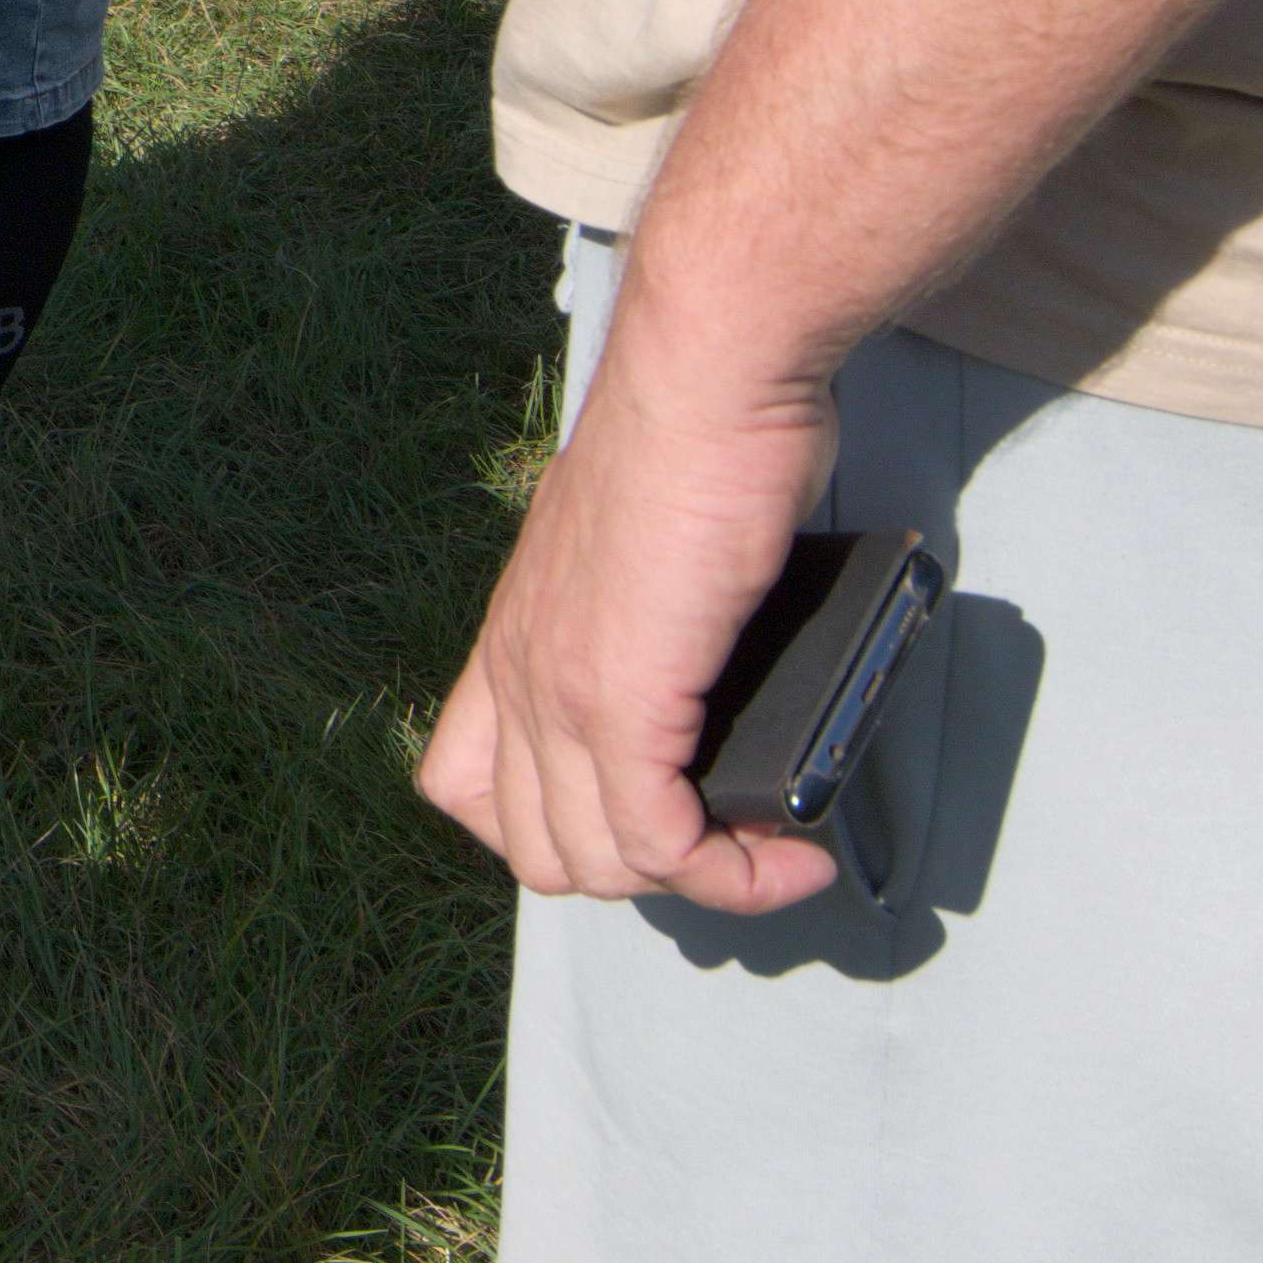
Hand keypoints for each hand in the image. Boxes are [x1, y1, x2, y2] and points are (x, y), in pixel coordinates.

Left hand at [417, 294, 846, 916]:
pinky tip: (792, 852)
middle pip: (541, 852)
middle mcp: (518, 673)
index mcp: (512, 640)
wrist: (705, 378)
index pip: (469, 791)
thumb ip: (644, 623)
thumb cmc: (697, 440)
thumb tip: (704, 678)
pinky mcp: (622, 696)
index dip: (559, 833)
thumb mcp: (636, 551)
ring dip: (699, 884)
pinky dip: (733, 873)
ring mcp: (561, 690)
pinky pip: (659, 842)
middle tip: (736, 843)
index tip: (654, 820)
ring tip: (779, 851)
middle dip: (644, 875)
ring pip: (599, 867)